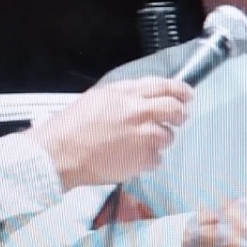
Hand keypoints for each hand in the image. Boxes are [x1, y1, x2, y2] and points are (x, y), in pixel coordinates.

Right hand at [25, 77, 192, 190]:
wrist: (59, 154)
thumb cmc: (72, 128)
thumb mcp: (98, 98)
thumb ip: (126, 95)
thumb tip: (147, 95)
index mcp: (126, 94)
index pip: (164, 86)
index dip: (180, 90)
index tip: (186, 94)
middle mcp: (138, 113)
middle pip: (175, 109)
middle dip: (180, 114)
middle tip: (179, 118)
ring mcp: (143, 136)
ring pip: (168, 136)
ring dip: (160, 140)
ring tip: (141, 144)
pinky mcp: (143, 159)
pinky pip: (158, 159)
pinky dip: (149, 160)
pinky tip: (132, 158)